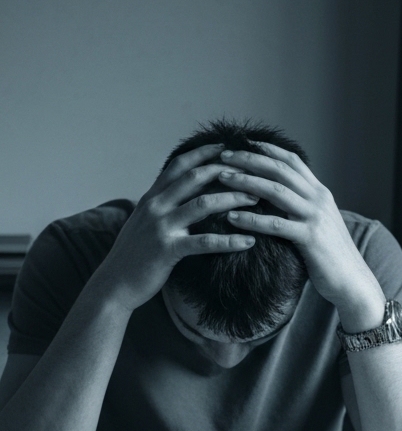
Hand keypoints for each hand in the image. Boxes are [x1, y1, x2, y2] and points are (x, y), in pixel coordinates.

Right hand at [95, 143, 257, 312]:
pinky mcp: (168, 249)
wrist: (115, 283)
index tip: (227, 147)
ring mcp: (161, 226)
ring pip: (203, 205)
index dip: (203, 154)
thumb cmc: (135, 254)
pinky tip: (249, 241)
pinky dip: (229, 241)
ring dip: (233, 199)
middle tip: (252, 173)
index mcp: (151, 197)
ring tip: (256, 200)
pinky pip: (204, 242)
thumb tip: (183, 195)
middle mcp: (155, 206)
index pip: (179, 166)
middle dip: (226, 172)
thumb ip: (162, 206)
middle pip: (195, 178)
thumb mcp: (145, 222)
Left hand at [217, 143, 386, 330]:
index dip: (266, 149)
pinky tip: (232, 218)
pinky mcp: (310, 238)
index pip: (292, 161)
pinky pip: (276, 224)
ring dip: (246, 181)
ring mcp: (316, 217)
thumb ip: (303, 207)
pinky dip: (252, 219)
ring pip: (276, 190)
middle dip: (250, 159)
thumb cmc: (332, 255)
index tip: (242, 143)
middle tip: (223, 154)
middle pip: (280, 169)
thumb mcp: (320, 223)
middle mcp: (319, 199)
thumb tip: (278, 198)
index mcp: (320, 193)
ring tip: (222, 178)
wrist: (353, 280)